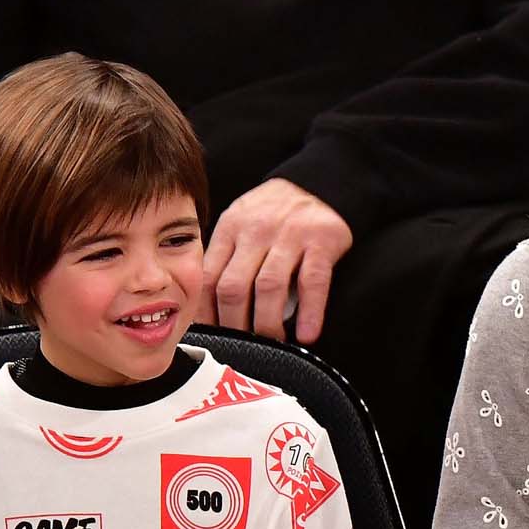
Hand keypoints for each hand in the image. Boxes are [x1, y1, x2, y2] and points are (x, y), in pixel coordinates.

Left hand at [196, 178, 356, 344]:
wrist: (318, 182)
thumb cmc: (275, 212)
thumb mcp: (241, 223)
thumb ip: (227, 256)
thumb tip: (211, 306)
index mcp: (231, 229)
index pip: (209, 277)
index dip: (207, 312)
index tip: (213, 336)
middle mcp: (256, 232)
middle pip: (234, 287)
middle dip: (235, 324)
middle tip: (242, 346)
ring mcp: (289, 236)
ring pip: (269, 287)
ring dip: (268, 323)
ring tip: (272, 343)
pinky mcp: (321, 242)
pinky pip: (313, 282)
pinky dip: (310, 312)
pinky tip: (307, 335)